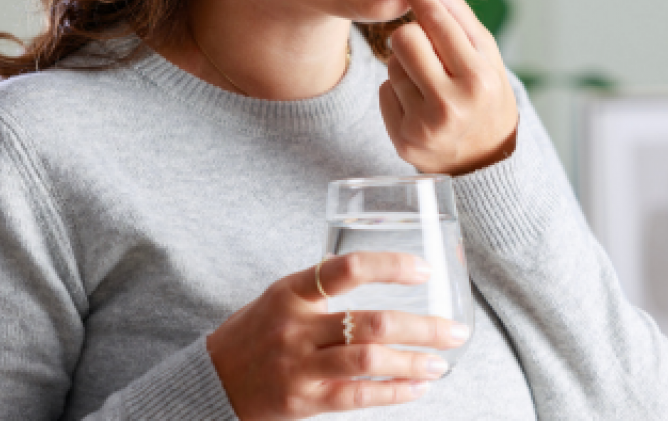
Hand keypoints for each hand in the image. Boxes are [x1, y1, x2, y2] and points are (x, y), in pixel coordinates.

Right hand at [207, 252, 469, 419]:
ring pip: (368, 362)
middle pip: (371, 324)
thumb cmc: (257, 331)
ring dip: (413, 363)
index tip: (424, 271)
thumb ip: (324, 287)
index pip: (346, 269)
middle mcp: (296, 327)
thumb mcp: (281, 296)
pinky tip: (416, 388)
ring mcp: (299, 367)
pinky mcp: (303, 401)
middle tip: (455, 330)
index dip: (390, 266)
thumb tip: (385, 271)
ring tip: (441, 362)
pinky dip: (393, 393)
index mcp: (292, 291)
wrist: (211, 381)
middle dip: (422, 328)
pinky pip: (357, 397)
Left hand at [380, 0, 519, 175]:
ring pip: (391, 64)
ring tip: (431, 84)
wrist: (485, 159)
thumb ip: (456, 13)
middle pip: (405, 38)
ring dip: (407, 66)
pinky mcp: (402, 139)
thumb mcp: (486, 54)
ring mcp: (424, 126)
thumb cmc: (487, 96)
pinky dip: (399, 91)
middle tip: (430, 49)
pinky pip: (384, 91)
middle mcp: (451, 105)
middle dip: (414, 36)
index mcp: (478, 79)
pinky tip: (421, 104)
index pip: (438, 23)